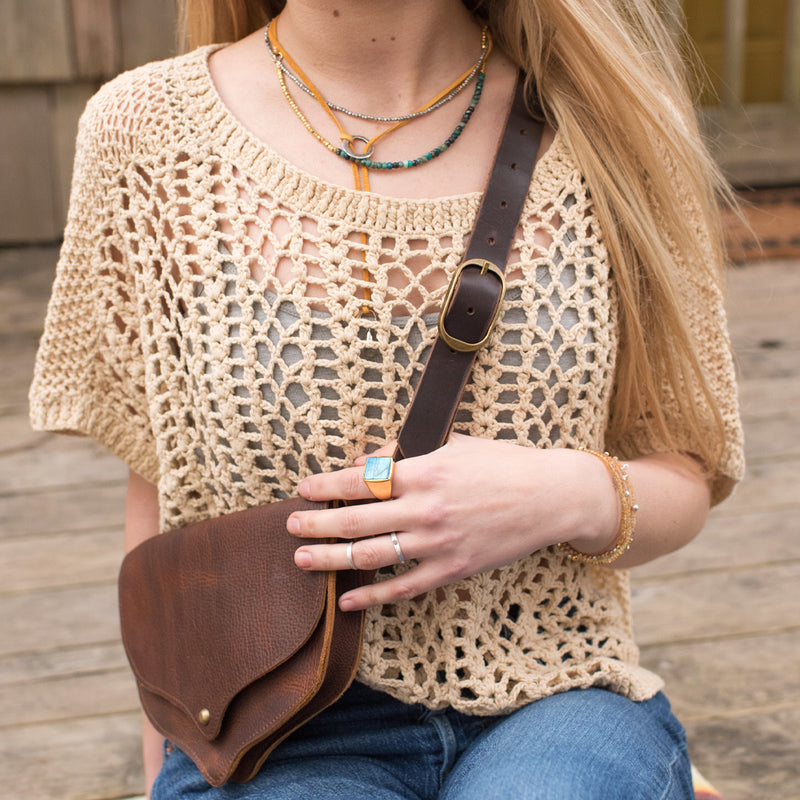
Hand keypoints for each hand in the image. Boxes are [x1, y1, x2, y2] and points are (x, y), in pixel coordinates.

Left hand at [287, 434, 618, 610]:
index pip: (362, 480)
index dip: (326, 485)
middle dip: (317, 524)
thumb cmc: (503, 464)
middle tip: (290, 527)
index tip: (304, 488)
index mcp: (425, 472)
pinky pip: (404, 587)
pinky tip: (347, 600)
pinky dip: (373, 596)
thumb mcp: (454, 444)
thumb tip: (365, 462)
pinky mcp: (452, 569)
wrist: (551, 497)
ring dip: (332, 559)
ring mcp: (438, 544)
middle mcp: (426, 509)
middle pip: (356, 519)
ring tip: (303, 559)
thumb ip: (407, 452)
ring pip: (372, 555)